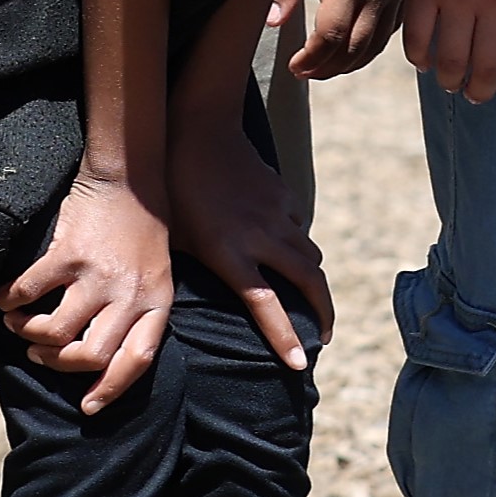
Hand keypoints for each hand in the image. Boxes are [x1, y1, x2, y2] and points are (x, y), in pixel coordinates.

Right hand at [4, 171, 180, 412]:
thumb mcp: (157, 274)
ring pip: (55, 331)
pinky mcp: (68, 254)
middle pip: (90, 356)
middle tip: (40, 352)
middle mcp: (131, 293)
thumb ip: (138, 311)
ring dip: (27, 333)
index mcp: (157, 302)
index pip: (138, 360)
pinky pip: (28, 292)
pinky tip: (4, 298)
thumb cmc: (142, 231)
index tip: (88, 407)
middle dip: (58, 363)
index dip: (111, 389)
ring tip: (19, 323)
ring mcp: (98, 275)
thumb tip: (102, 358)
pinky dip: (9, 301)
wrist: (131, 177)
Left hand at [166, 107, 330, 376]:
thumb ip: (198, 269)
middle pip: (310, 282)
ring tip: (308, 295)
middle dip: (323, 312)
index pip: (268, 308)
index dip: (286, 339)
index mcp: (231, 255)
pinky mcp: (283, 195)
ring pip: (310, 255)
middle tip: (324, 335)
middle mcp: (262, 239)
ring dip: (313, 279)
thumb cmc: (171, 191)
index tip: (300, 365)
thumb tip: (205, 295)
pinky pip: (297, 227)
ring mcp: (277, 215)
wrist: (197, 131)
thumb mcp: (176, 240)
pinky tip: (283, 245)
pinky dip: (296, 243)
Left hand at [270, 0, 401, 78]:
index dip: (310, 58)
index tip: (292, 64)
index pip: (331, 37)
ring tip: (321, 67)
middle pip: (355, 49)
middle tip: (302, 71)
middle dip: (327, 67)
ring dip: (348, 63)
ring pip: (375, 46)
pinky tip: (348, 49)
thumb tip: (273, 22)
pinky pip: (388, 33)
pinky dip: (367, 48)